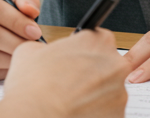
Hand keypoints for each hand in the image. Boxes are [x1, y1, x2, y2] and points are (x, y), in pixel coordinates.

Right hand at [0, 29, 128, 117]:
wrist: (36, 116)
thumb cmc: (33, 86)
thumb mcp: (30, 50)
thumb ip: (47, 46)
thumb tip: (45, 52)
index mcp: (97, 41)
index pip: (99, 39)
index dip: (85, 51)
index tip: (76, 60)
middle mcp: (114, 64)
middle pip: (109, 65)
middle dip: (94, 73)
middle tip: (72, 82)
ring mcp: (119, 91)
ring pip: (110, 90)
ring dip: (96, 94)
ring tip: (71, 100)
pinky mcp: (118, 114)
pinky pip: (109, 111)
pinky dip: (96, 112)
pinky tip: (78, 111)